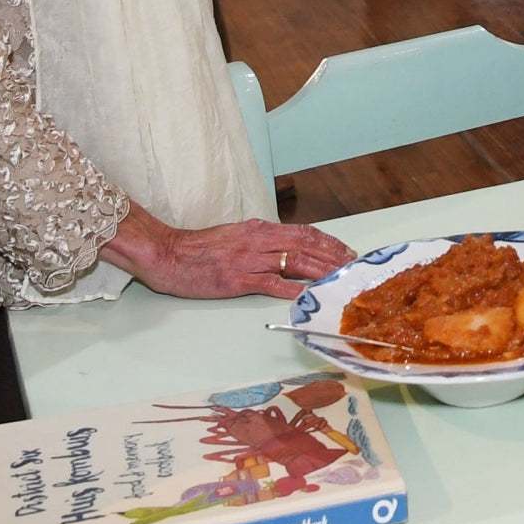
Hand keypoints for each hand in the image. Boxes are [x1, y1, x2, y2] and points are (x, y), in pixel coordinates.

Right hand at [114, 212, 358, 300]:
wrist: (169, 254)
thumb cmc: (200, 248)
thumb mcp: (236, 235)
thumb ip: (261, 240)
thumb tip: (286, 248)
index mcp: (260, 228)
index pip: (305, 232)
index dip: (330, 242)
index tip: (348, 252)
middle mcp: (260, 240)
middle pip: (307, 246)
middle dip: (335, 257)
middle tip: (354, 268)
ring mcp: (250, 259)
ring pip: (296, 262)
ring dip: (322, 271)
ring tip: (341, 280)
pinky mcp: (238, 279)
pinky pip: (272, 284)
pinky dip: (294, 289)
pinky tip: (309, 295)